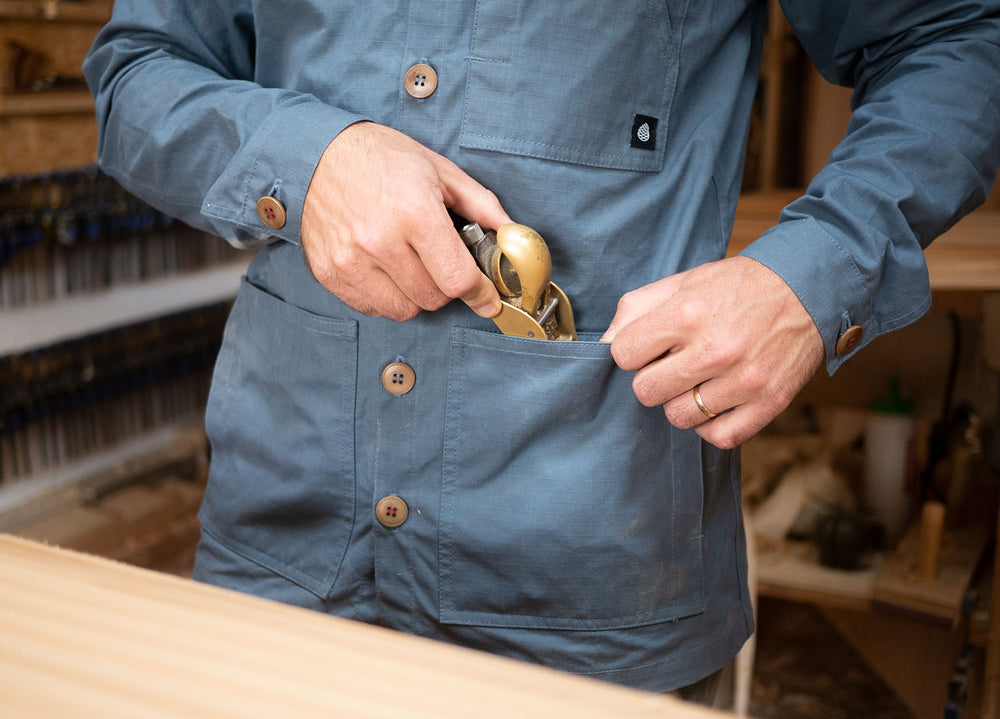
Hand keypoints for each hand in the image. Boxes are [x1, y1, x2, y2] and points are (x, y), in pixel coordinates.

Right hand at [301, 122, 509, 319]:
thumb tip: (513, 234)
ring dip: (416, 295)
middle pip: (433, 299)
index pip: (458, 279)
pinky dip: (386, 296)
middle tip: (441, 263)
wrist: (315, 153)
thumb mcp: (438, 170)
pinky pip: (372, 307)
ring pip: (403, 309)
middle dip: (446, 287)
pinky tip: (385, 268)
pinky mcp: (330, 273)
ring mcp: (351, 260)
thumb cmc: (381, 158)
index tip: (486, 295)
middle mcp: (380, 241)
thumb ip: (482, 205)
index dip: (480, 292)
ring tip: (411, 264)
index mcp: (414, 213)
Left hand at [601, 256, 823, 448]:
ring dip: (681, 402)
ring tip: (699, 380)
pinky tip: (716, 402)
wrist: (809, 288)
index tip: (649, 347)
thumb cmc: (739, 286)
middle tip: (672, 366)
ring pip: (678, 417)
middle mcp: (715, 349)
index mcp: (688, 314)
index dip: (632, 352)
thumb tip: (603, 343)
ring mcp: (744, 380)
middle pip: (645, 391)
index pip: (623, 354)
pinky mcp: (769, 403)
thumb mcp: (684, 281)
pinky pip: (718, 436)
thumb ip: (637, 308)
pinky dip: (711, 425)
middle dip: (652, 379)